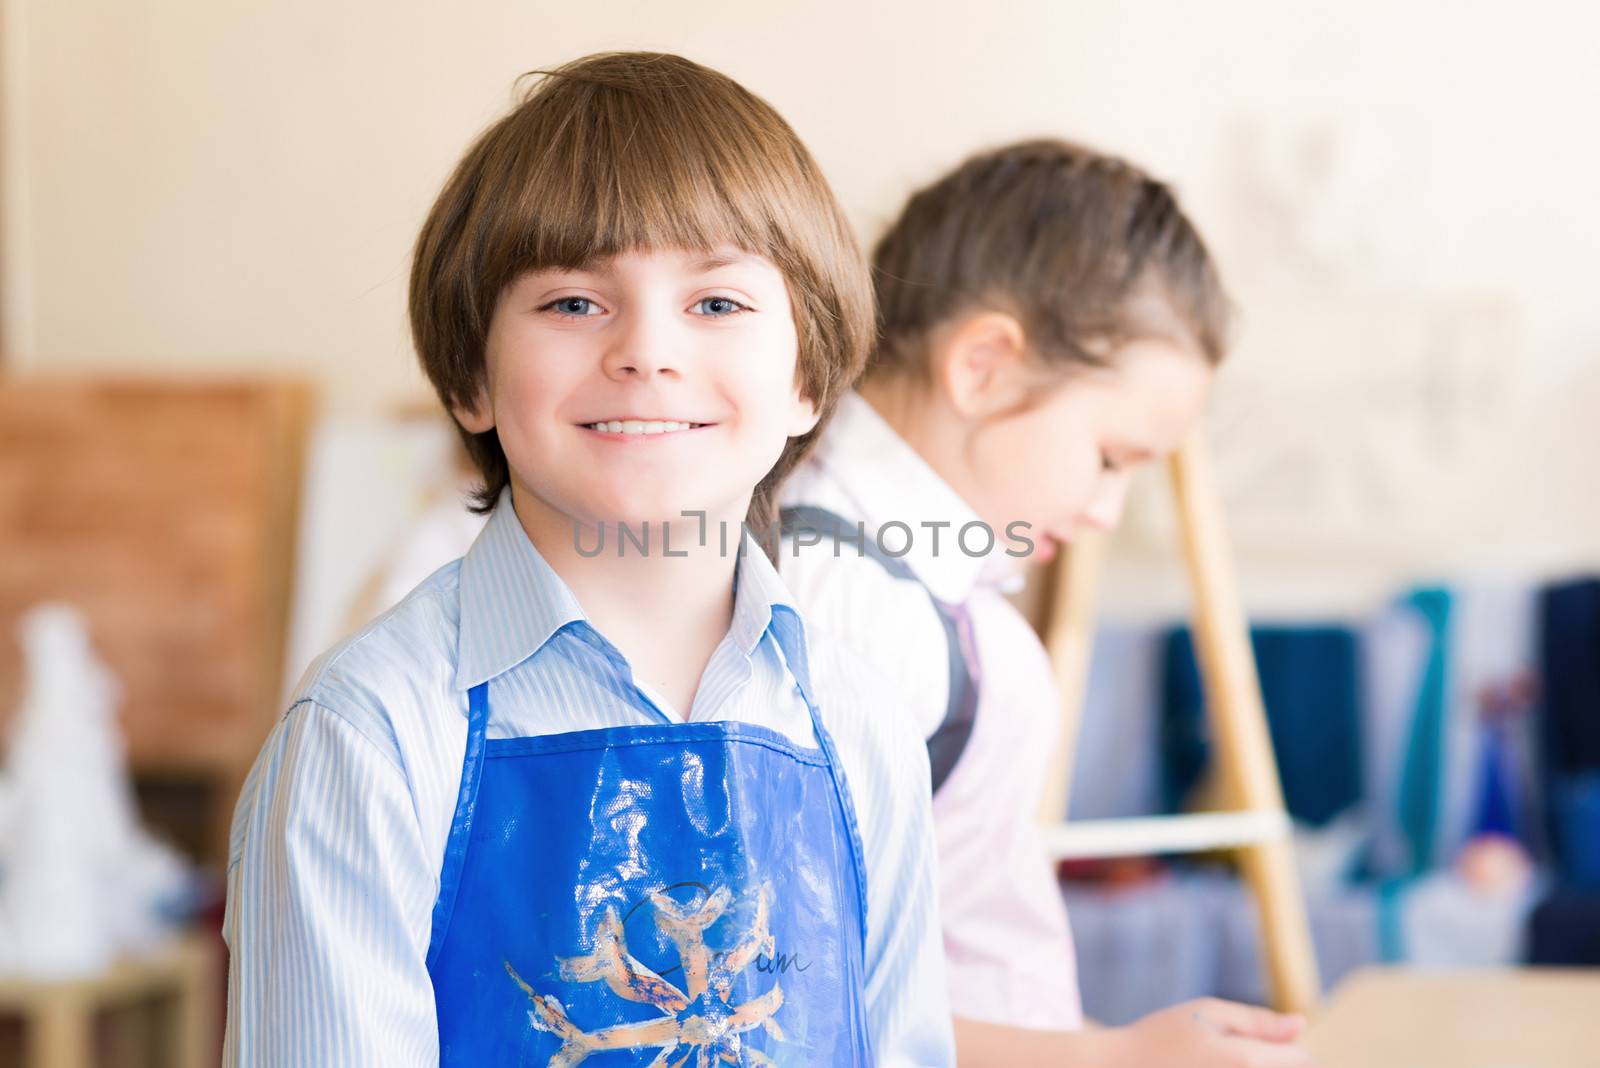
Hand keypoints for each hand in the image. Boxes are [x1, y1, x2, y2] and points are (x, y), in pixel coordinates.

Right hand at [1100, 998, 1319, 1067]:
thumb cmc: (1161, 1037)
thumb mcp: (1207, 1014)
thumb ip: (1258, 1021)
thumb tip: (1302, 1025)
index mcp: (1248, 1061)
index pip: (1303, 1060)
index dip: (1290, 1050)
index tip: (1265, 1046)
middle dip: (1276, 1064)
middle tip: (1233, 1060)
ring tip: (1222, 1066)